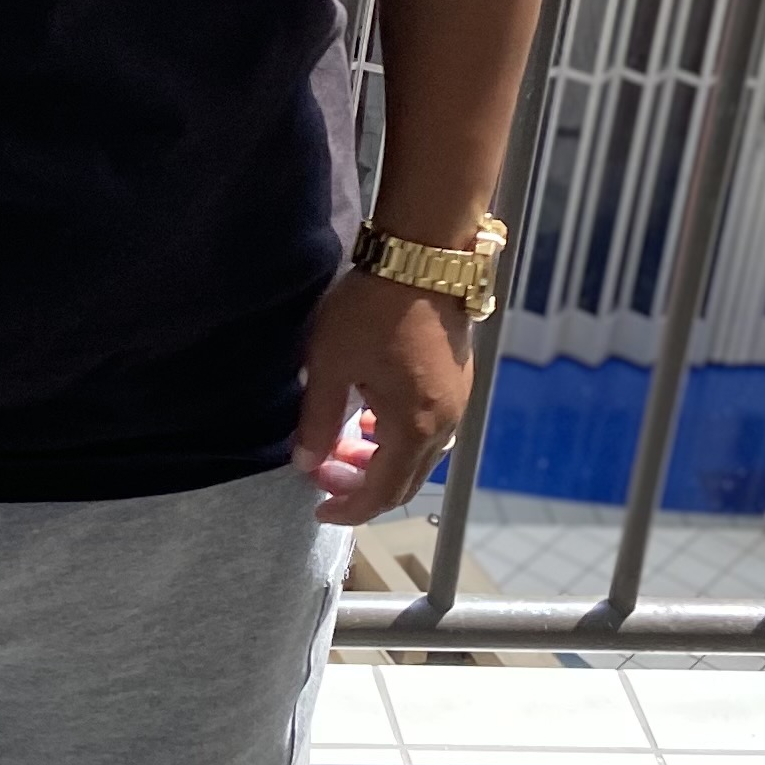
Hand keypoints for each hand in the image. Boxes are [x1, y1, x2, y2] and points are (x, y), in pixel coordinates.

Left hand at [291, 268, 473, 527]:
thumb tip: (305, 464)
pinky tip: (369, 416)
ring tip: (343, 445)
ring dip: (381, 461)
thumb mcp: (330, 364)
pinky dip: (398, 437)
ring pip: (420, 456)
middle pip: (406, 481)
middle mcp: (445, 423)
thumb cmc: (371, 309)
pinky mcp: (458, 380)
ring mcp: (456, 401)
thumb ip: (316, 421)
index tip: (317, 507)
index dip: (348, 508)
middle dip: (363, 486)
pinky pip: (430, 429)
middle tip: (323, 473)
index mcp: (414, 427)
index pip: (382, 492)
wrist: (423, 256)